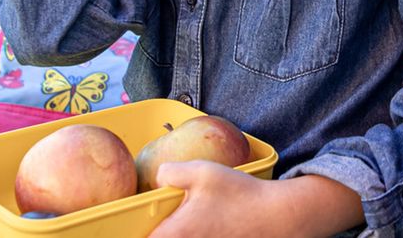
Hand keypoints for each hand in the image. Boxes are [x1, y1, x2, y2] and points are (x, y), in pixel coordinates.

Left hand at [147, 163, 361, 237]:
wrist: (279, 217)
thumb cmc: (241, 195)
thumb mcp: (203, 171)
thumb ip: (171, 172)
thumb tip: (157, 178)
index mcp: (173, 234)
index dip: (128, 232)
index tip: (123, 224)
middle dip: (154, 229)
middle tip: (157, 217)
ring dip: (175, 232)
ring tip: (188, 218)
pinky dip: (194, 234)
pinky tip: (206, 225)